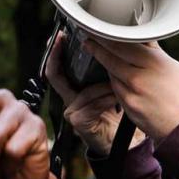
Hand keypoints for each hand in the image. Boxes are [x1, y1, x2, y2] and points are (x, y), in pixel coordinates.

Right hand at [45, 32, 144, 154]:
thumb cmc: (117, 112)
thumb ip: (103, 70)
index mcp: (73, 90)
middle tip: (70, 42)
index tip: (59, 37)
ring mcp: (71, 110)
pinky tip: (117, 101)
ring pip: (84, 90)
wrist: (123, 140)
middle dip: (59, 57)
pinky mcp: (78, 120)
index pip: (56, 68)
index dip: (54, 52)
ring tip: (119, 87)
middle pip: (56, 75)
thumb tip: (110, 44)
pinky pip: (92, 103)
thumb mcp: (109, 86)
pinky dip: (108, 99)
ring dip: (105, 87)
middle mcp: (68, 99)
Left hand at [83, 38, 178, 140]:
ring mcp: (132, 93)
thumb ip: (154, 53)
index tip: (98, 30)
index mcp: (154, 63)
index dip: (107, 37)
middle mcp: (140, 77)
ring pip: (112, 74)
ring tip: (99, 55)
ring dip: (106, 65)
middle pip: (111, 58)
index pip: (122, 45)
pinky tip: (116, 77)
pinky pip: (116, 90)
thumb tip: (143, 37)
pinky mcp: (128, 107)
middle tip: (88, 40)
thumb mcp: (174, 67)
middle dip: (97, 48)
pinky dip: (115, 81)